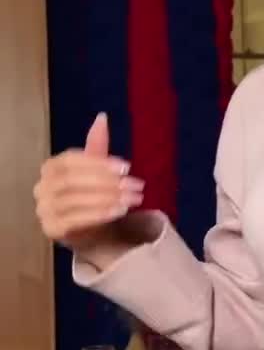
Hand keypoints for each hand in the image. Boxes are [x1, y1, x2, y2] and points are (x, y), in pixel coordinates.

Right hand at [34, 113, 144, 253]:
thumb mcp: (96, 170)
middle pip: (72, 181)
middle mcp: (41, 187)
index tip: (127, 167)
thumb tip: (102, 117)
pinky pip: (75, 220)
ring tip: (132, 199)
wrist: (91, 233)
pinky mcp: (52, 229)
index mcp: (50, 167)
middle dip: (106, 182)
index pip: (71, 160)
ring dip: (107, 198)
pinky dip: (99, 214)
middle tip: (135, 184)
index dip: (99, 163)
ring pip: (74, 200)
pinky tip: (120, 211)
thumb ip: (97, 146)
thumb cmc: (92, 197)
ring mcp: (44, 210)